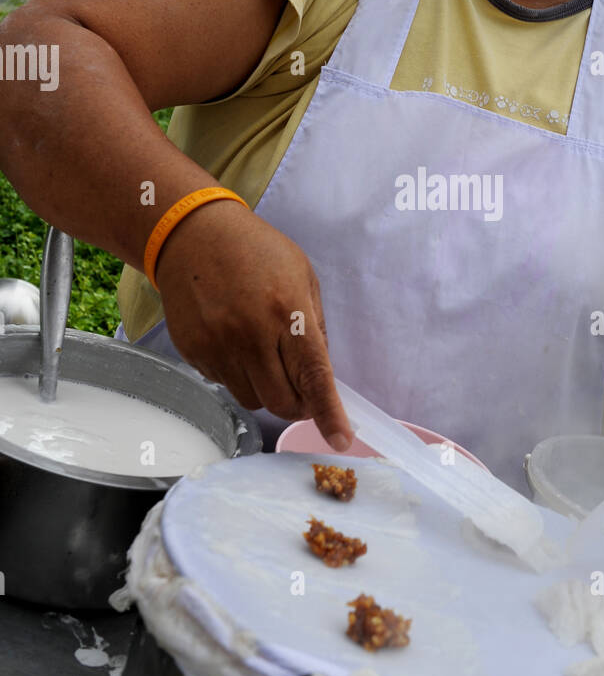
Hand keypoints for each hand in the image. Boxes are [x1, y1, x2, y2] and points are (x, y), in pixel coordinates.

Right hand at [154, 201, 352, 449]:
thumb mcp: (302, 276)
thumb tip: (320, 374)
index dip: (328, 413)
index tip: (341, 440)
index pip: (313, 376)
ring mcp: (218, 346)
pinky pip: (225, 385)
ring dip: (267, 390)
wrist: (192, 235)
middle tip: (303, 391)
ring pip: (253, 400)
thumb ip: (314, 327)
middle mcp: (251, 335)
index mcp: (287, 312)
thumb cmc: (256, 251)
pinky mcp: (193, 352)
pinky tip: (235, 343)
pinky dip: (239, 376)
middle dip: (298, 405)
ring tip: (263, 355)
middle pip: (282, 402)